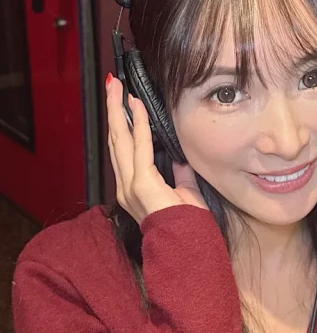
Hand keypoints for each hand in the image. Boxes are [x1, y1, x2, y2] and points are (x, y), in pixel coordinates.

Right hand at [105, 74, 207, 224]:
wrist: (188, 247)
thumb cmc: (187, 224)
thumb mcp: (184, 193)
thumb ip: (180, 175)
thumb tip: (180, 159)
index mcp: (134, 188)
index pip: (124, 150)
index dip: (122, 126)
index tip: (124, 104)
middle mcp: (126, 185)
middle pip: (115, 140)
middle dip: (113, 111)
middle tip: (112, 85)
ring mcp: (130, 185)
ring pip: (120, 139)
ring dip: (119, 110)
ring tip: (116, 87)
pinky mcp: (141, 183)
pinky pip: (139, 147)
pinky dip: (139, 125)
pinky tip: (137, 107)